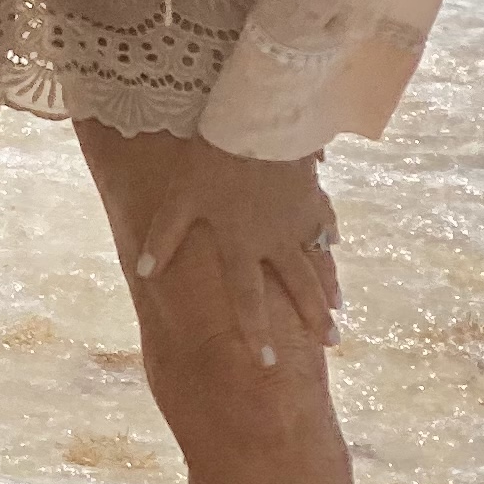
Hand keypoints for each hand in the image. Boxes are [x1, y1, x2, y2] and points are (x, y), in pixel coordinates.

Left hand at [131, 137, 340, 367]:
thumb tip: (144, 273)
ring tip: (340, 310)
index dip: (256, 332)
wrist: (260, 121)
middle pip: (299, 287)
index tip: (268, 363)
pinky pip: (325, 223)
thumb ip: (164, 236)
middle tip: (332, 344)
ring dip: (329, 286)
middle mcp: (276, 240)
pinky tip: (337, 245)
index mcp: (242, 244)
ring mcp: (300, 219)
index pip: (248, 299)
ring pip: (319, 261)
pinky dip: (331, 237)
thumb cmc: (214, 159)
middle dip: (315, 318)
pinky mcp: (313, 195)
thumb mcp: (181, 197)